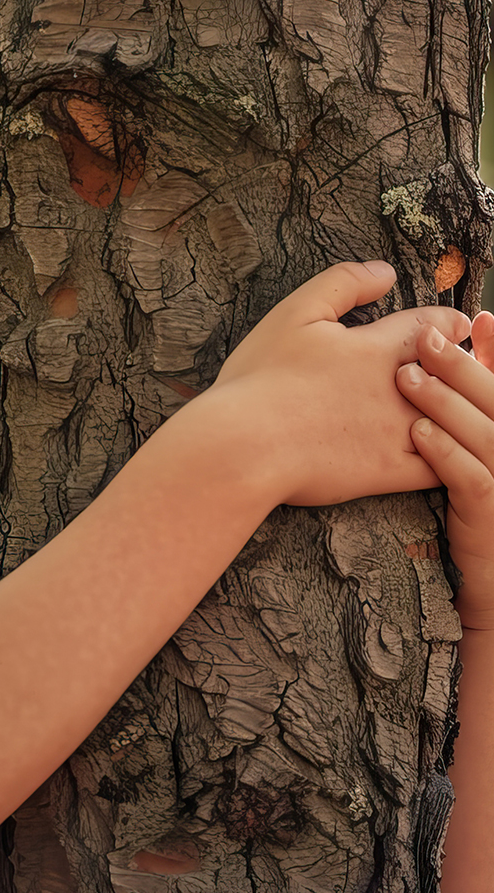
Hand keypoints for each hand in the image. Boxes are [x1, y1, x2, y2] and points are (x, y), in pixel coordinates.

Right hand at [210, 261, 469, 506]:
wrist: (244, 445)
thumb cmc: (261, 378)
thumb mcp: (294, 314)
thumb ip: (343, 284)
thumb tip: (386, 272)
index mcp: (378, 347)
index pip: (432, 326)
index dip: (447, 322)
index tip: (456, 325)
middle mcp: (400, 389)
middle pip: (453, 373)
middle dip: (463, 366)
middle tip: (469, 363)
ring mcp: (399, 433)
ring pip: (456, 420)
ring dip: (462, 411)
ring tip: (463, 409)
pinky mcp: (388, 472)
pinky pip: (442, 467)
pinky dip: (454, 458)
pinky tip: (453, 456)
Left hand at [397, 311, 493, 629]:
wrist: (490, 574)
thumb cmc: (483, 500)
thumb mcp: (486, 444)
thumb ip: (483, 397)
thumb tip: (478, 335)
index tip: (477, 319)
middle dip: (463, 367)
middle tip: (426, 338)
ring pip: (487, 434)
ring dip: (446, 403)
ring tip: (407, 378)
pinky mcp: (492, 514)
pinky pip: (471, 478)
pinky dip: (445, 451)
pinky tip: (416, 432)